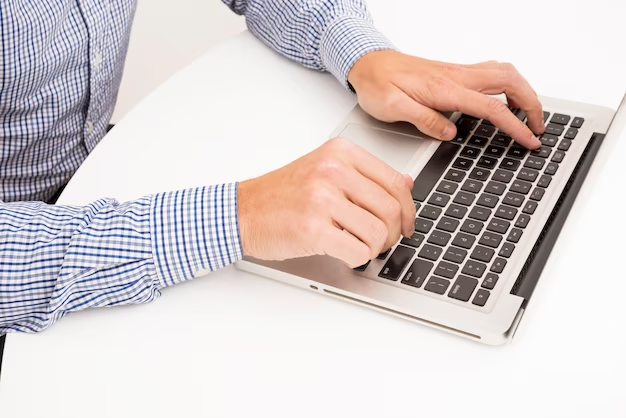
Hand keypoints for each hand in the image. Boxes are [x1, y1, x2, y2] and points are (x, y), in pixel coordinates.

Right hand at [237, 137, 415, 267]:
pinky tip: (345, 253)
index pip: (394, 181)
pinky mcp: (312, 228)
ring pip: (378, 232)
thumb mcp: (324, 170)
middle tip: (384, 242)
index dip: (408, 209)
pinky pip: (358, 251)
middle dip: (394, 233)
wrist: (242, 211)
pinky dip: (357, 259)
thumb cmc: (281, 194)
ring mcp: (321, 199)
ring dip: (374, 248)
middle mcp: (332, 171)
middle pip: (391, 209)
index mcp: (339, 153)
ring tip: (360, 246)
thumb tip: (406, 184)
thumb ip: (364, 175)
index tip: (406, 224)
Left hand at [348, 50, 543, 148]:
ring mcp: (457, 72)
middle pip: (509, 82)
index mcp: (445, 89)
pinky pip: (491, 72)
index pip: (491, 107)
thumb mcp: (393, 109)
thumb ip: (424, 120)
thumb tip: (450, 133)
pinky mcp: (452, 72)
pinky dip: (508, 84)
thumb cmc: (376, 84)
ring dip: (522, 91)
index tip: (530, 140)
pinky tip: (504, 98)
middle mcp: (456, 76)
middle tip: (538, 127)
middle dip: (532, 103)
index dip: (515, 126)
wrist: (366, 63)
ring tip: (528, 115)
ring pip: (504, 73)